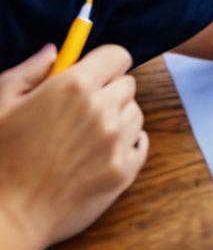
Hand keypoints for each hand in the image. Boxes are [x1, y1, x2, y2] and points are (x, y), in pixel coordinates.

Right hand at [0, 46, 146, 249]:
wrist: (5, 219)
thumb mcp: (1, 103)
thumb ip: (30, 70)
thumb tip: (55, 50)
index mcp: (75, 86)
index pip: (117, 55)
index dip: (105, 63)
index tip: (94, 74)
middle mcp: (102, 109)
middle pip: (127, 84)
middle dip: (108, 91)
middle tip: (81, 112)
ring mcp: (116, 141)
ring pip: (135, 113)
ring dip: (117, 119)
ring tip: (85, 138)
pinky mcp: (124, 170)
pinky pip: (141, 142)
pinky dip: (126, 145)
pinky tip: (100, 154)